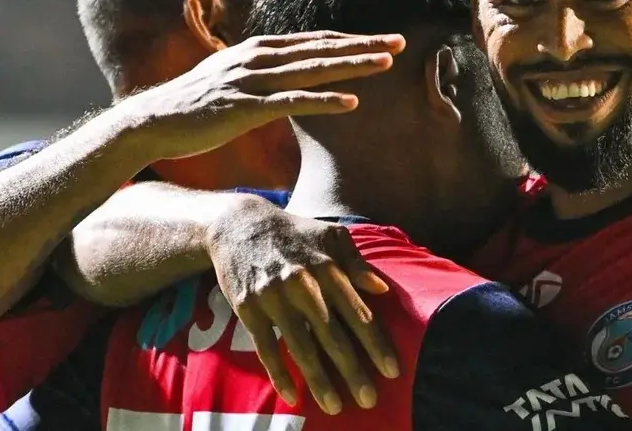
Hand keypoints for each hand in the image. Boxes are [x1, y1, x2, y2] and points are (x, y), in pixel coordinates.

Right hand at [121, 31, 405, 159]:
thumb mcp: (232, 78)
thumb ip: (262, 72)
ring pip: (312, 70)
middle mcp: (258, 58)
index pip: (314, 41)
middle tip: (399, 43)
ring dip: (351, 65)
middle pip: (321, 49)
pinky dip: (323, 100)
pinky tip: (351, 102)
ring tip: (385, 64)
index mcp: (258, 50)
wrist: (152, 121)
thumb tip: (287, 73)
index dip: (351, 40)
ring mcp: (250, 81)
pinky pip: (292, 102)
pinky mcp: (244, 108)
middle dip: (363, 45)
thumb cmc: (195, 105)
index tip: (383, 40)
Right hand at [205, 202, 398, 413]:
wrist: (238, 224)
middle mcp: (303, 285)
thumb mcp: (330, 236)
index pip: (358, 314)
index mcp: (328, 268)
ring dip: (320, 381)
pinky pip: (266, 348)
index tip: (393, 371)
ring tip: (336, 406)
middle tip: (369, 399)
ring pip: (301, 348)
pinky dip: (279, 374)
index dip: (376, 345)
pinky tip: (292, 396)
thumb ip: (356, 263)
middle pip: (333, 336)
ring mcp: (274, 299)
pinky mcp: (248, 310)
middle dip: (353, 371)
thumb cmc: (294, 233)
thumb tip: (382, 289)